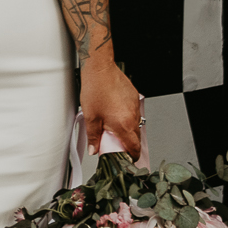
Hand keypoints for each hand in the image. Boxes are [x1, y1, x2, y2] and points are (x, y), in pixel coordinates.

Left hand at [80, 44, 143, 159]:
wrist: (100, 69)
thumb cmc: (96, 89)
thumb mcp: (91, 118)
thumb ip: (93, 137)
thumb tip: (94, 148)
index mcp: (124, 125)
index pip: (134, 147)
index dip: (132, 156)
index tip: (128, 159)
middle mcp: (133, 116)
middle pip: (136, 137)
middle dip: (128, 143)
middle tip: (116, 144)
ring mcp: (135, 106)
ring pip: (135, 124)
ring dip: (127, 129)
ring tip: (113, 126)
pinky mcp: (134, 97)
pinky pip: (134, 112)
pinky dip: (127, 116)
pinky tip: (115, 112)